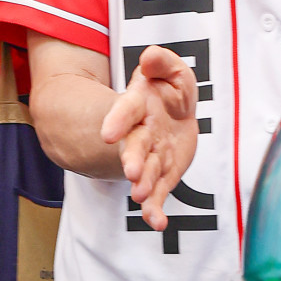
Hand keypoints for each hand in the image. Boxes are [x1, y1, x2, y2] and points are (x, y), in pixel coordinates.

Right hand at [100, 45, 198, 230]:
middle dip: (131, 159)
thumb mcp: (171, 71)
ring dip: (143, 185)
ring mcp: (151, 157)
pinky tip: (157, 223)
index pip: (126, 111)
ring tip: (141, 197)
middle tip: (131, 172)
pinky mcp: (163, 175)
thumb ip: (162, 63)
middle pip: (134, 146)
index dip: (117, 121)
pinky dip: (156, 209)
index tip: (107, 133)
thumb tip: (150, 57)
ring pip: (146, 172)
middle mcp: (141, 134)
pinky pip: (159, 194)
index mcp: (139, 106)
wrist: (173, 116)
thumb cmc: (169, 93)